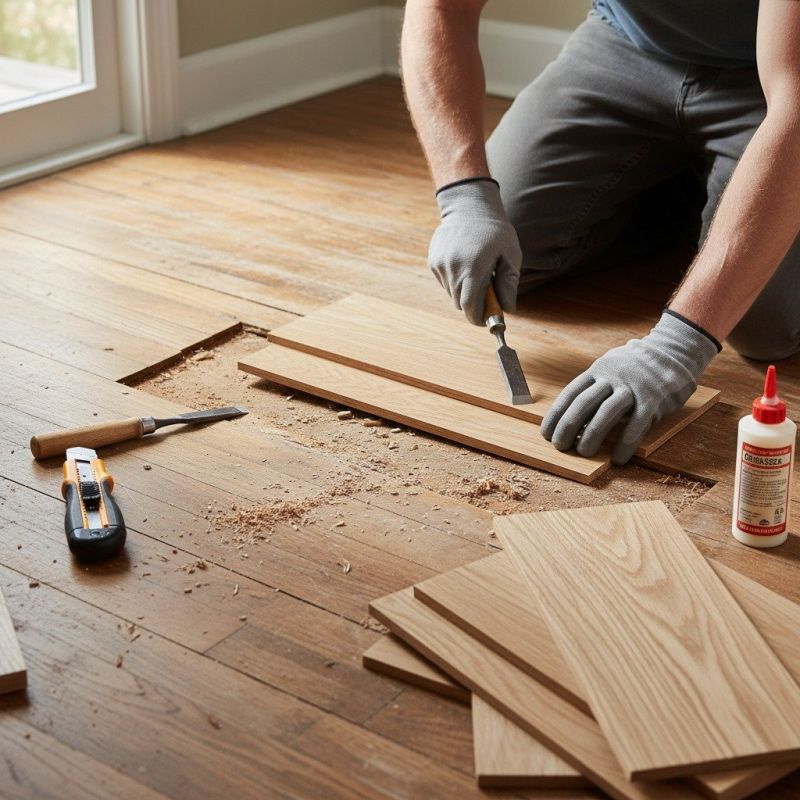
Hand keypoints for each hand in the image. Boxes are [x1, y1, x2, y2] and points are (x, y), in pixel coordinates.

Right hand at [429, 178, 521, 324]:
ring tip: (476, 272)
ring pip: (452, 294)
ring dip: (464, 291)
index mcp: (473, 267)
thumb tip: (507, 308)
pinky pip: (445, 282)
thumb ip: (509, 283)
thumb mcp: (511, 254)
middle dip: (473, 304)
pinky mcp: (433, 261)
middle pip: (459, 303)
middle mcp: (453, 268)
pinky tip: (464, 263)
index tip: (485, 320)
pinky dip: (455, 280)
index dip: (478, 318)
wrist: (469, 206)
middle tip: (487, 295)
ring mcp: (440, 264)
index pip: (470, 306)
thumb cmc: (495, 231)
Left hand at [541, 311, 719, 464]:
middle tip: (560, 447)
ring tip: (584, 453)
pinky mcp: (653, 399)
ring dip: (591, 435)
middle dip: (568, 427)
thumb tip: (573, 421)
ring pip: (606, 412)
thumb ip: (593, 390)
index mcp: (597, 370)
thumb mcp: (609, 370)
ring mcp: (632, 387)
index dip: (556, 415)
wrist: (673, 352)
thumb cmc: (635, 368)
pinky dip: (625, 443)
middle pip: (583, 403)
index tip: (546, 433)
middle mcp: (611, 377)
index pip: (570, 394)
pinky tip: (618, 458)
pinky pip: (637, 424)